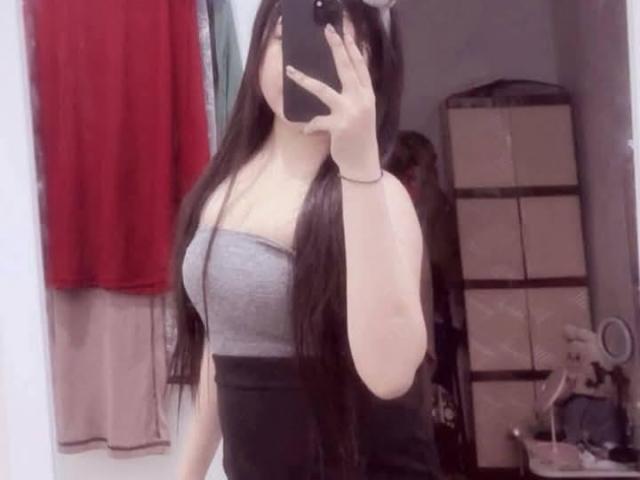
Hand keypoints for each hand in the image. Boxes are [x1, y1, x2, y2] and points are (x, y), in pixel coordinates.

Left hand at [285, 23, 379, 179]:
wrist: (362, 162)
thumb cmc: (359, 136)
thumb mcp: (362, 112)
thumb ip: (356, 95)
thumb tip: (344, 79)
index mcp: (367, 95)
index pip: (360, 66)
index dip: (353, 49)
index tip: (345, 33)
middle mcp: (361, 100)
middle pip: (346, 68)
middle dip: (337, 48)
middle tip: (328, 31)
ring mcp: (350, 112)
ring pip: (323, 90)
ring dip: (304, 80)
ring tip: (290, 71)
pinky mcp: (339, 126)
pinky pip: (317, 121)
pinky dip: (309, 126)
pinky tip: (306, 131)